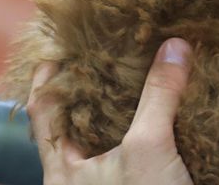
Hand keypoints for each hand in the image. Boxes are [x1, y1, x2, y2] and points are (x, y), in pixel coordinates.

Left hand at [28, 39, 193, 184]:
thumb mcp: (149, 149)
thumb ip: (158, 97)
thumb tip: (175, 47)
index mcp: (63, 171)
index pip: (43, 112)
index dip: (49, 76)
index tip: (62, 46)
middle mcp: (81, 179)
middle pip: (77, 123)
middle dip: (93, 89)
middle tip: (109, 54)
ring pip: (109, 139)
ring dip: (126, 109)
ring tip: (142, 76)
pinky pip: (139, 152)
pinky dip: (150, 130)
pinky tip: (170, 113)